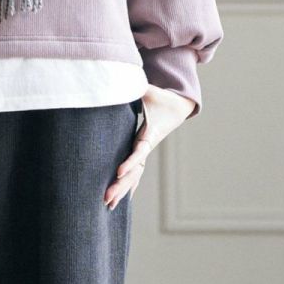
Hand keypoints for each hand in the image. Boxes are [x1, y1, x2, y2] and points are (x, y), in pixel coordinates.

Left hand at [104, 86, 195, 209]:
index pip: (139, 151)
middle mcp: (147, 147)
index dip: (130, 161)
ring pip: (133, 176)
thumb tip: (119, 77)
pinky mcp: (142, 153)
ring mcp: (144, 152)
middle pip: (134, 171)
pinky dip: (127, 187)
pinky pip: (134, 174)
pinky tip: (118, 202)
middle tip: (106, 199)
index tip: (118, 171)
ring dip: (121, 191)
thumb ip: (137, 87)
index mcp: (149, 134)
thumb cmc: (161, 98)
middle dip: (120, 185)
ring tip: (107, 206)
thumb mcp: (150, 91)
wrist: (178, 106)